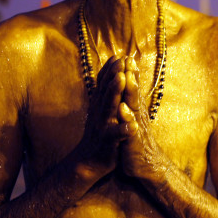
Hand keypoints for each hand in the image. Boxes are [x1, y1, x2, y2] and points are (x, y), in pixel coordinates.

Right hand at [81, 57, 130, 175]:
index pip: (104, 84)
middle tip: (121, 60)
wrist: (87, 162)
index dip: (111, 70)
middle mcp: (100, 112)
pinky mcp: (107, 142)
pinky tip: (131, 126)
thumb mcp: (101, 112)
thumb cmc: (99, 134)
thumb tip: (110, 75)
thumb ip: (105, 95)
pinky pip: (116, 135)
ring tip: (122, 79)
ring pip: (109, 107)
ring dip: (115, 92)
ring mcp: (103, 126)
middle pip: (107, 90)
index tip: (118, 55)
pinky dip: (123, 130)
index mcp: (100, 105)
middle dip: (114, 75)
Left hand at [117, 57, 166, 183]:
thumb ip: (132, 102)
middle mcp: (138, 116)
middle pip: (134, 93)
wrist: (147, 166)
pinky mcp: (133, 143)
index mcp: (135, 110)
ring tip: (128, 78)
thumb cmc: (136, 141)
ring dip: (131, 92)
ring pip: (134, 107)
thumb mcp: (133, 120)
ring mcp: (137, 128)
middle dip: (131, 76)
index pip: (132, 89)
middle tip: (128, 59)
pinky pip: (130, 130)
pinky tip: (123, 111)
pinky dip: (127, 120)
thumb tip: (130, 84)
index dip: (130, 73)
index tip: (126, 55)